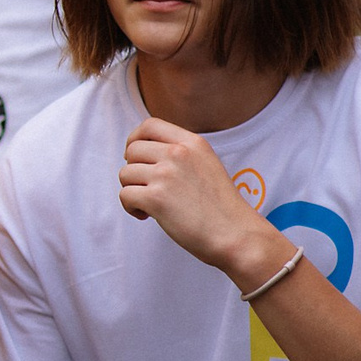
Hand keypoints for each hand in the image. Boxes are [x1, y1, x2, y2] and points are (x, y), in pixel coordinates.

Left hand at [117, 118, 277, 274]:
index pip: (150, 126)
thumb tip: (145, 156)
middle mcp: (178, 153)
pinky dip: (131, 208)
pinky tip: (147, 216)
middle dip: (134, 171)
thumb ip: (182, 156)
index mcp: (192, 143)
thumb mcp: (207, 165)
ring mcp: (166, 174)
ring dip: (132, 191)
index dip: (134, 139)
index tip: (135, 157)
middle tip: (146, 189)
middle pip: (133, 150)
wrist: (235, 234)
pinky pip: (125, 195)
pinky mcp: (156, 197)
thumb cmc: (222, 209)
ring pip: (125, 174)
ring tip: (150, 206)